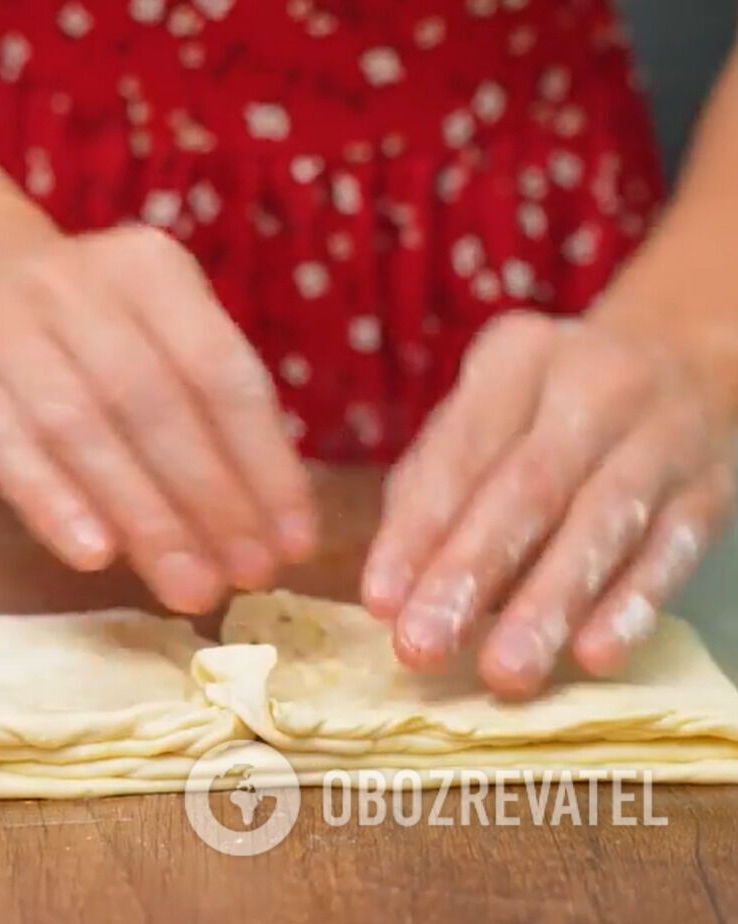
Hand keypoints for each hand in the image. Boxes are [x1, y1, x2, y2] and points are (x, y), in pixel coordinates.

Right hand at [0, 225, 317, 613]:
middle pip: (153, 403)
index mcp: (149, 270)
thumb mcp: (154, 327)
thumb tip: (267, 527)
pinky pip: (5, 447)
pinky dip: (52, 502)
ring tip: (186, 585)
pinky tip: (94, 556)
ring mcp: (7, 330)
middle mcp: (76, 287)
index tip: (291, 543)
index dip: (263, 461)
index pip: (220, 371)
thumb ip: (205, 408)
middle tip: (244, 577)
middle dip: (208, 499)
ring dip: (142, 514)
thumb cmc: (87, 325)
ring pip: (82, 429)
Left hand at [362, 311, 734, 696]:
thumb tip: (395, 589)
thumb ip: (433, 487)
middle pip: (527, 489)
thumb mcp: (488, 410)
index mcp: (517, 358)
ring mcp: (661, 436)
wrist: (689, 357)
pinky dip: (631, 606)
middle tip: (423, 647)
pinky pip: (669, 552)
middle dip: (470, 573)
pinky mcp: (709, 487)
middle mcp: (592, 386)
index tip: (380, 603)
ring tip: (505, 672)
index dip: (416, 531)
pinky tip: (595, 655)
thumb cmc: (549, 407)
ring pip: (601, 525)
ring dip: (548, 604)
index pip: (459, 452)